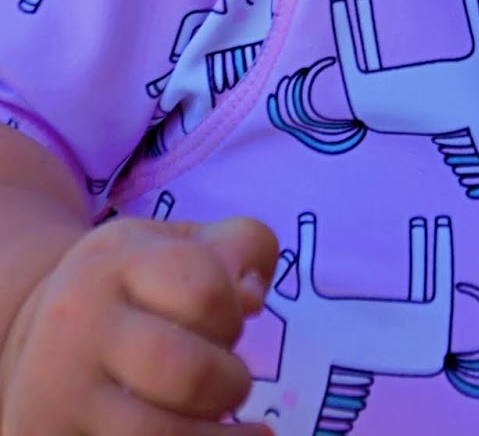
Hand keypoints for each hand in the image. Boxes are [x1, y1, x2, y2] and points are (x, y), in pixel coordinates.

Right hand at [0, 214, 278, 435]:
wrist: (43, 337)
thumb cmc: (132, 288)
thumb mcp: (178, 244)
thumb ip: (238, 247)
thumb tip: (253, 297)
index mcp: (116, 260)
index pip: (206, 289)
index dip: (234, 313)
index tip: (231, 322)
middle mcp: (79, 321)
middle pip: (188, 371)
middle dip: (230, 383)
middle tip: (230, 383)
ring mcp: (59, 390)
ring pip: (160, 434)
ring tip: (224, 423)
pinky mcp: (51, 435)